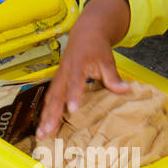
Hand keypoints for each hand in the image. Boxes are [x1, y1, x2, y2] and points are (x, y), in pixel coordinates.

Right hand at [36, 0, 131, 137]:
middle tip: (48, 130)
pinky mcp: (57, 82)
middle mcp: (64, 72)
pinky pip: (50, 98)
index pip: (75, 81)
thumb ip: (113, 77)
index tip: (72, 110)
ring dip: (45, 116)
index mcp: (77, 64)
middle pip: (56, 94)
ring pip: (50, 99)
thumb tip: (125, 90)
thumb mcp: (107, 60)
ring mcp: (58, 77)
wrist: (85, 33)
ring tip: (42, 133)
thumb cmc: (97, 48)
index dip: (73, 95)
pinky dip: (45, 112)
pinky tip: (43, 126)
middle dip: (51, 113)